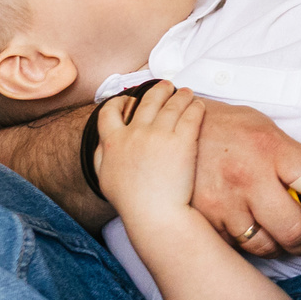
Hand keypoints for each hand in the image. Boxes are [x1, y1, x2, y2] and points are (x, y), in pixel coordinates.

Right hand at [94, 82, 212, 231]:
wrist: (154, 214)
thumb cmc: (130, 202)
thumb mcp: (104, 178)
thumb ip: (101, 156)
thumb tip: (102, 143)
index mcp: (113, 142)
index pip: (110, 111)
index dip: (119, 101)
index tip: (128, 99)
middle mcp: (135, 133)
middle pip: (146, 101)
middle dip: (158, 89)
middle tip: (166, 85)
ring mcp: (159, 135)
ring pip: (171, 104)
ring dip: (180, 94)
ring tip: (187, 92)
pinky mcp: (182, 141)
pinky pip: (191, 116)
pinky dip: (195, 107)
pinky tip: (199, 106)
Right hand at [182, 97, 300, 256]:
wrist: (168, 127)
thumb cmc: (229, 129)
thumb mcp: (270, 133)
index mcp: (273, 149)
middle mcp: (248, 176)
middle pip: (294, 231)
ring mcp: (222, 200)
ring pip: (265, 246)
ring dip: (278, 247)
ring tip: (274, 230)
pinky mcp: (201, 219)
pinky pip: (236, 248)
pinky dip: (247, 245)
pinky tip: (245, 227)